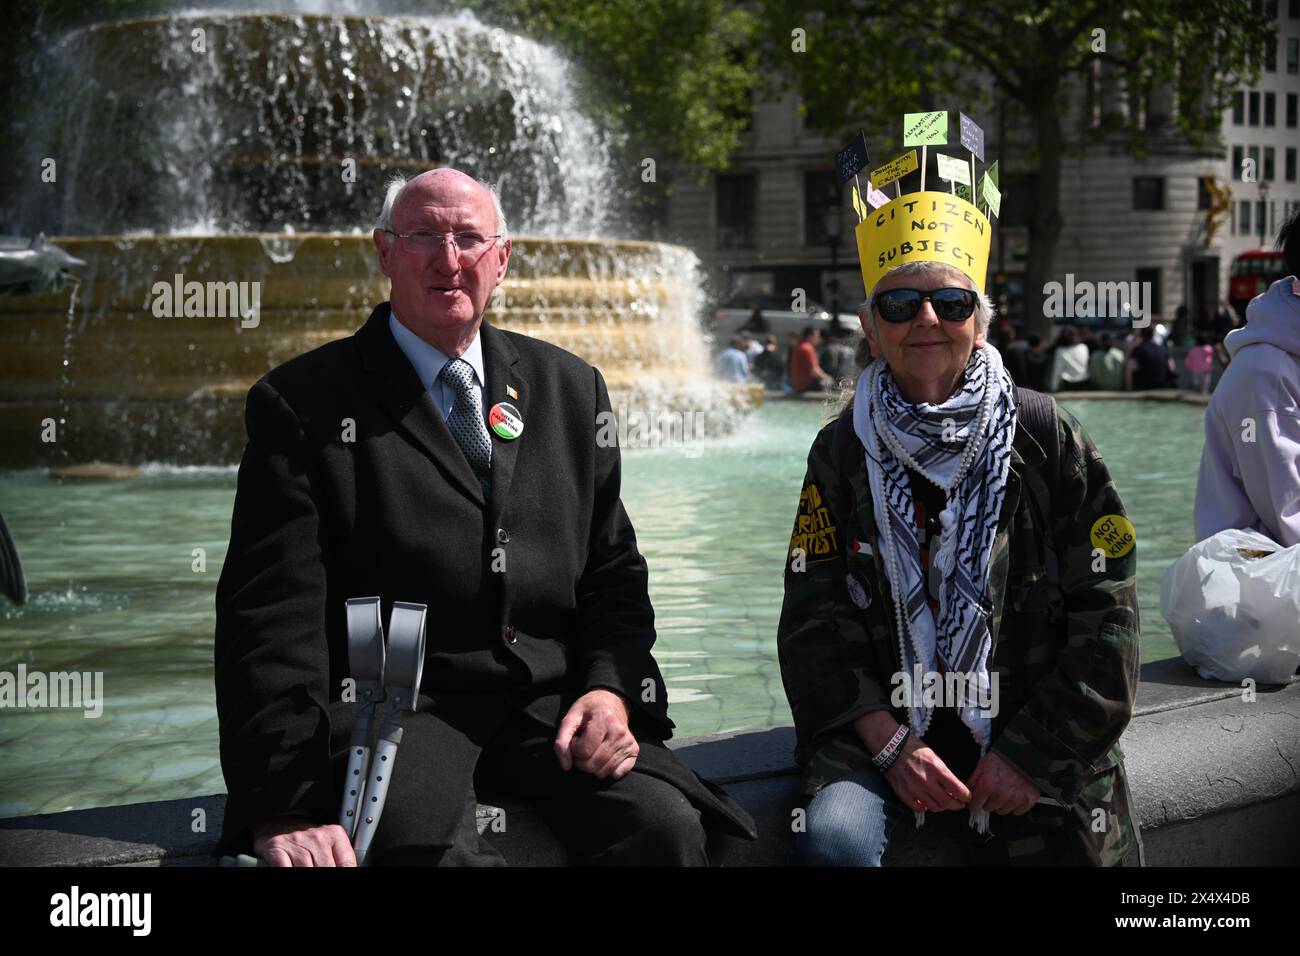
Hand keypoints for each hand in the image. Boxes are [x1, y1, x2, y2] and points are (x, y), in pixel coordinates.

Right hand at [252, 816, 355, 866]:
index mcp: (334, 834)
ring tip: (308, 867)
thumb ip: (340, 859)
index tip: (340, 875)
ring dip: (307, 872)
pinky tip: (293, 868)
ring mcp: (297, 842)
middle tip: (319, 869)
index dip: (342, 873)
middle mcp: (317, 837)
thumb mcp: (329, 843)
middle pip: (327, 869)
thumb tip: (349, 868)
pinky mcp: (278, 849)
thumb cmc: (308, 839)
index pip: (347, 864)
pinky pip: (287, 869)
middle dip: (325, 873)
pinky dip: (291, 871)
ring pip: (307, 871)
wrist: (278, 825)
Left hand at [553, 689, 638, 779]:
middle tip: (583, 747)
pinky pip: (617, 774)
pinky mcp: (634, 750)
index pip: (583, 751)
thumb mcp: (570, 718)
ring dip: (592, 765)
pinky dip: (607, 769)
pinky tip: (604, 755)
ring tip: (593, 749)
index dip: (574, 748)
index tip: (577, 738)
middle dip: (581, 761)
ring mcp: (628, 742)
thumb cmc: (589, 711)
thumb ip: (562, 741)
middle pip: (592, 765)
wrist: (612, 702)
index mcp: (603, 719)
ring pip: (603, 772)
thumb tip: (566, 766)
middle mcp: (619, 731)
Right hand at [854, 712, 968, 812]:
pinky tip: (927, 802)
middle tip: (959, 804)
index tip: (967, 797)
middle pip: (947, 802)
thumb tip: (954, 788)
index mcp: (936, 769)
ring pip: (934, 807)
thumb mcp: (934, 757)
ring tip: (944, 802)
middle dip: (957, 805)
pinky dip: (925, 807)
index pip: (957, 789)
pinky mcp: (903, 793)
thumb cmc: (914, 749)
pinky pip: (918, 808)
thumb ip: (944, 773)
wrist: (891, 747)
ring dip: (942, 807)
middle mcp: (925, 781)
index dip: (965, 796)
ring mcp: (913, 789)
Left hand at [967, 750, 1039, 815]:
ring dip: (1002, 803)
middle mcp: (1001, 794)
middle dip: (988, 801)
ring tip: (1004, 789)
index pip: (975, 805)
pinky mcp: (1027, 801)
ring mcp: (1015, 799)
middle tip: (993, 789)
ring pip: (1002, 811)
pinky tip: (1014, 793)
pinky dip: (1015, 804)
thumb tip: (968, 792)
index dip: (975, 801)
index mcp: (987, 785)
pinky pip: (1017, 811)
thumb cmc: (1004, 756)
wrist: (1025, 753)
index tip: (977, 798)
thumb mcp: (983, 764)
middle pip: (988, 808)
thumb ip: (973, 780)